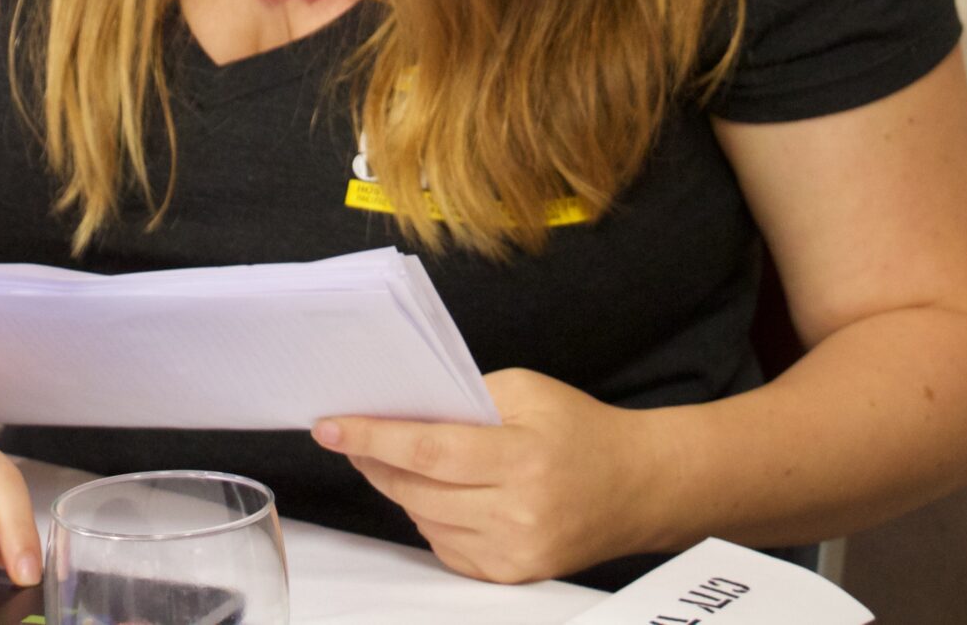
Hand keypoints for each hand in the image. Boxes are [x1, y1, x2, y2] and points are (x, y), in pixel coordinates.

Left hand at [315, 368, 650, 583]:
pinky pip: (445, 547)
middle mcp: (518, 513)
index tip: (329, 426)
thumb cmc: (579, 429)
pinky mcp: (512, 575)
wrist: (637, 486)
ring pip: (424, 521)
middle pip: (417, 490)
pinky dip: (429, 518)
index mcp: (522, 458)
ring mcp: (515, 552)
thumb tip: (399, 410)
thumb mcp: (525, 391)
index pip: (428, 450)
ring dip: (399, 489)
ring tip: (390, 459)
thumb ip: (463, 398)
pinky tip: (435, 493)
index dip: (372, 437)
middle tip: (349, 436)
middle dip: (374, 460)